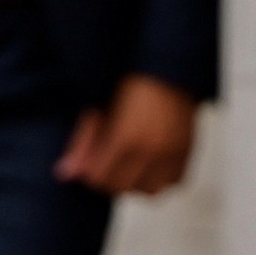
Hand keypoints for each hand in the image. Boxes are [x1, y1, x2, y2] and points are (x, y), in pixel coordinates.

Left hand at [55, 74, 198, 196]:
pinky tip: (150, 159)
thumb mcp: (100, 105)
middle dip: (109, 177)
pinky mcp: (189, 151)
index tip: (88, 158)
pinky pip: (172, 182)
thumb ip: (83, 140)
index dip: (89, 171)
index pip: (99, 177)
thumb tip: (66, 173)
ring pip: (149, 191)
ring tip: (128, 160)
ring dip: (135, 181)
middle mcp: (153, 150)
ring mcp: (174, 153)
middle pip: (121, 187)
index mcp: (127, 137)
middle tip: (105, 157)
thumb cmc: (132, 76)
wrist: (169, 63)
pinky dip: (159, 177)